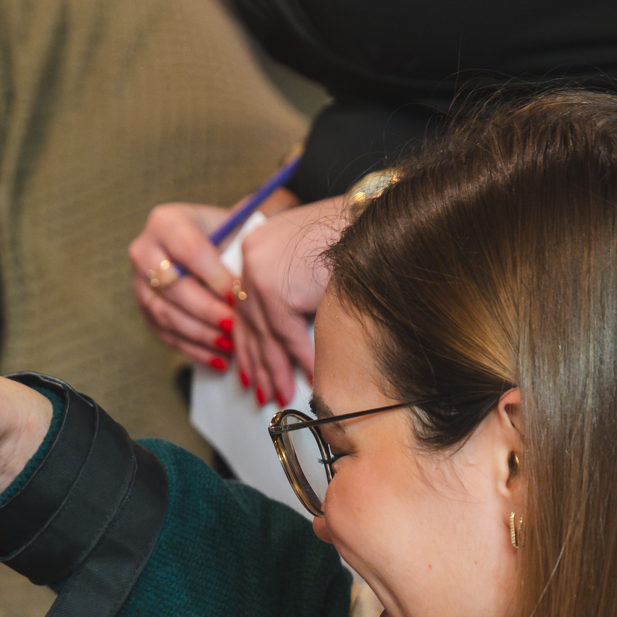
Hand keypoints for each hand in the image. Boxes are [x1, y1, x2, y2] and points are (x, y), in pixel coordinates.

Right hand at [128, 202, 239, 371]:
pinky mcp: (144, 310)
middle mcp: (144, 251)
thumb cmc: (225, 236)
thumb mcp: (234, 229)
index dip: (215, 277)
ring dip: (201, 334)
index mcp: (165, 223)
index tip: (239, 296)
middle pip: (174, 287)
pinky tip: (218, 359)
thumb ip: (242, 247)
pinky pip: (166, 335)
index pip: (190, 252)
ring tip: (230, 346)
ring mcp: (139, 284)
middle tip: (234, 326)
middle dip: (207, 311)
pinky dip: (194, 350)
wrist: (205, 242)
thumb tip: (255, 279)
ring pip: (166, 315)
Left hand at [234, 197, 349, 405]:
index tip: (249, 369)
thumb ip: (290, 287)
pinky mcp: (276, 292)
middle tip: (262, 393)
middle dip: (259, 364)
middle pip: (251, 325)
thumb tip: (286, 330)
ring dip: (276, 372)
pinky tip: (309, 380)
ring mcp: (259, 276)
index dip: (249, 342)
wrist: (371, 220)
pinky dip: (301, 362)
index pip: (245, 306)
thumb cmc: (352, 234)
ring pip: (267, 336)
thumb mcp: (309, 259)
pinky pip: (289, 338)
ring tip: (282, 396)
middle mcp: (250, 260)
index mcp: (255, 249)